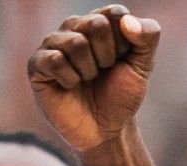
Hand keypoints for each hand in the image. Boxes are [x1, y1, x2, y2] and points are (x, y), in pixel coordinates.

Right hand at [29, 6, 161, 153]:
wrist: (105, 130)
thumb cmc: (121, 96)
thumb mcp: (143, 65)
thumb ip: (148, 35)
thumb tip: (126, 20)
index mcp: (99, 21)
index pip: (115, 14)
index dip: (124, 43)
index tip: (122, 60)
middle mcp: (74, 27)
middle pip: (96, 25)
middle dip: (107, 57)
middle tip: (103, 72)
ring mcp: (53, 44)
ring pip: (76, 43)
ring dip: (89, 70)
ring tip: (86, 80)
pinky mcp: (37, 65)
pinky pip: (55, 60)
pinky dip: (70, 79)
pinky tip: (70, 86)